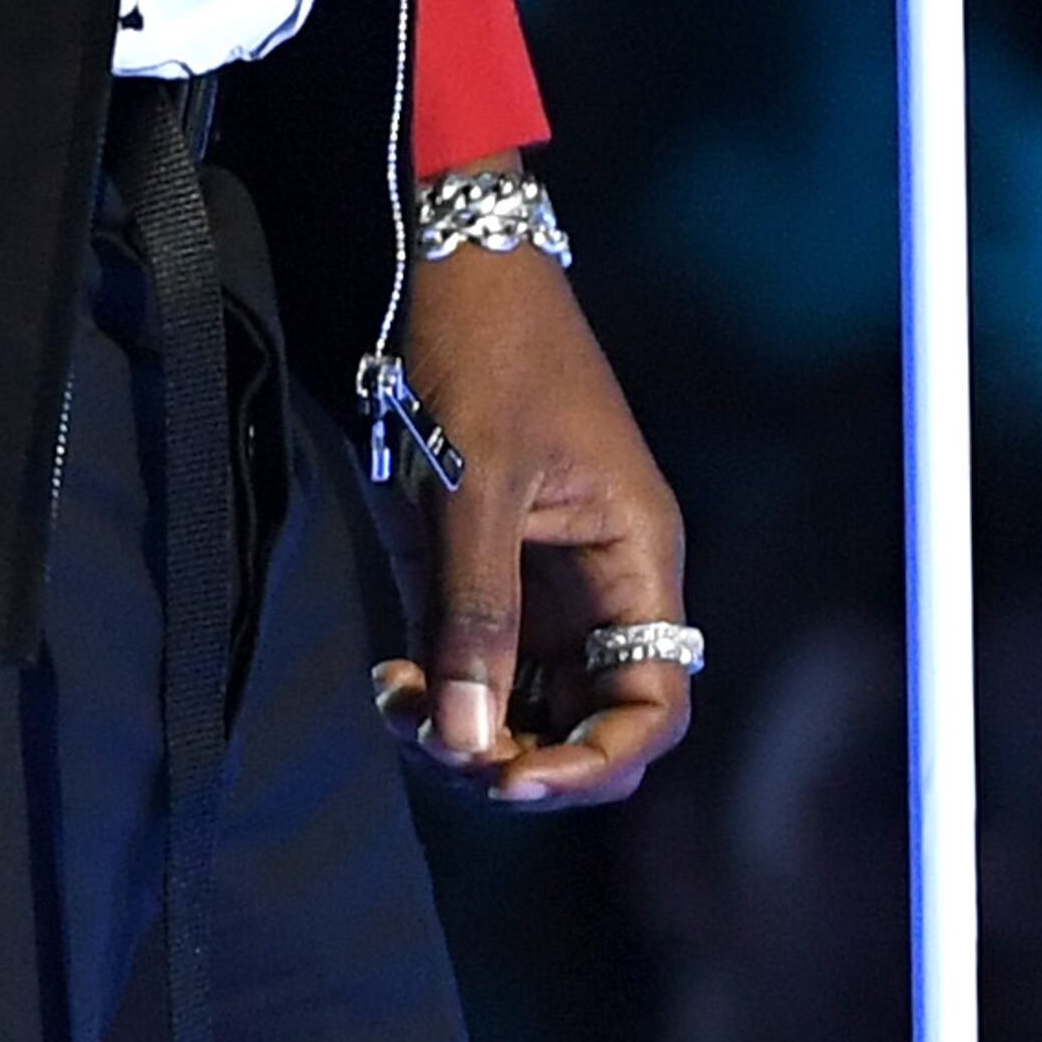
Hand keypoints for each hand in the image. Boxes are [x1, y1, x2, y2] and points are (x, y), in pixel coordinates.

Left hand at [371, 233, 688, 807]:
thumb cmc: (487, 350)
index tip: (516, 781)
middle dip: (517, 758)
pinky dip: (431, 694)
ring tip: (398, 708)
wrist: (448, 260)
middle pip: (584, 724)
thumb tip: (469, 744)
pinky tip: (388, 686)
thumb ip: (474, 612)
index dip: (598, 764)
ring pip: (521, 706)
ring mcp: (533, 582)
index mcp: (633, 560)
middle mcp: (595, 586)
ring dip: (464, 732)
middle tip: (440, 745)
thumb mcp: (478, 481)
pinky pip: (466, 665)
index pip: (652, 702)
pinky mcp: (470, 569)